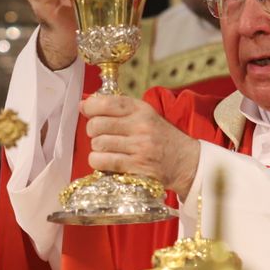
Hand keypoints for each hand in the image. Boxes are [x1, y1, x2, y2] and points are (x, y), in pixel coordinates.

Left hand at [82, 96, 200, 198]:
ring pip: (98, 144)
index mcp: (141, 110)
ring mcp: (139, 147)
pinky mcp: (137, 167)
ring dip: (96, 148)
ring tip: (106, 149)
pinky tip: (105, 161)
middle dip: (92, 130)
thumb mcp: (145, 115)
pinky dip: (98, 162)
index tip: (86, 110)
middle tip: (99, 134)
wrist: (186, 161)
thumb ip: (118, 108)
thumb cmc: (161, 137)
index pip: (107, 102)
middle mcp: (141, 126)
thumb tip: (84, 104)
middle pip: (97, 125)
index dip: (90, 106)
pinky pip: (103, 162)